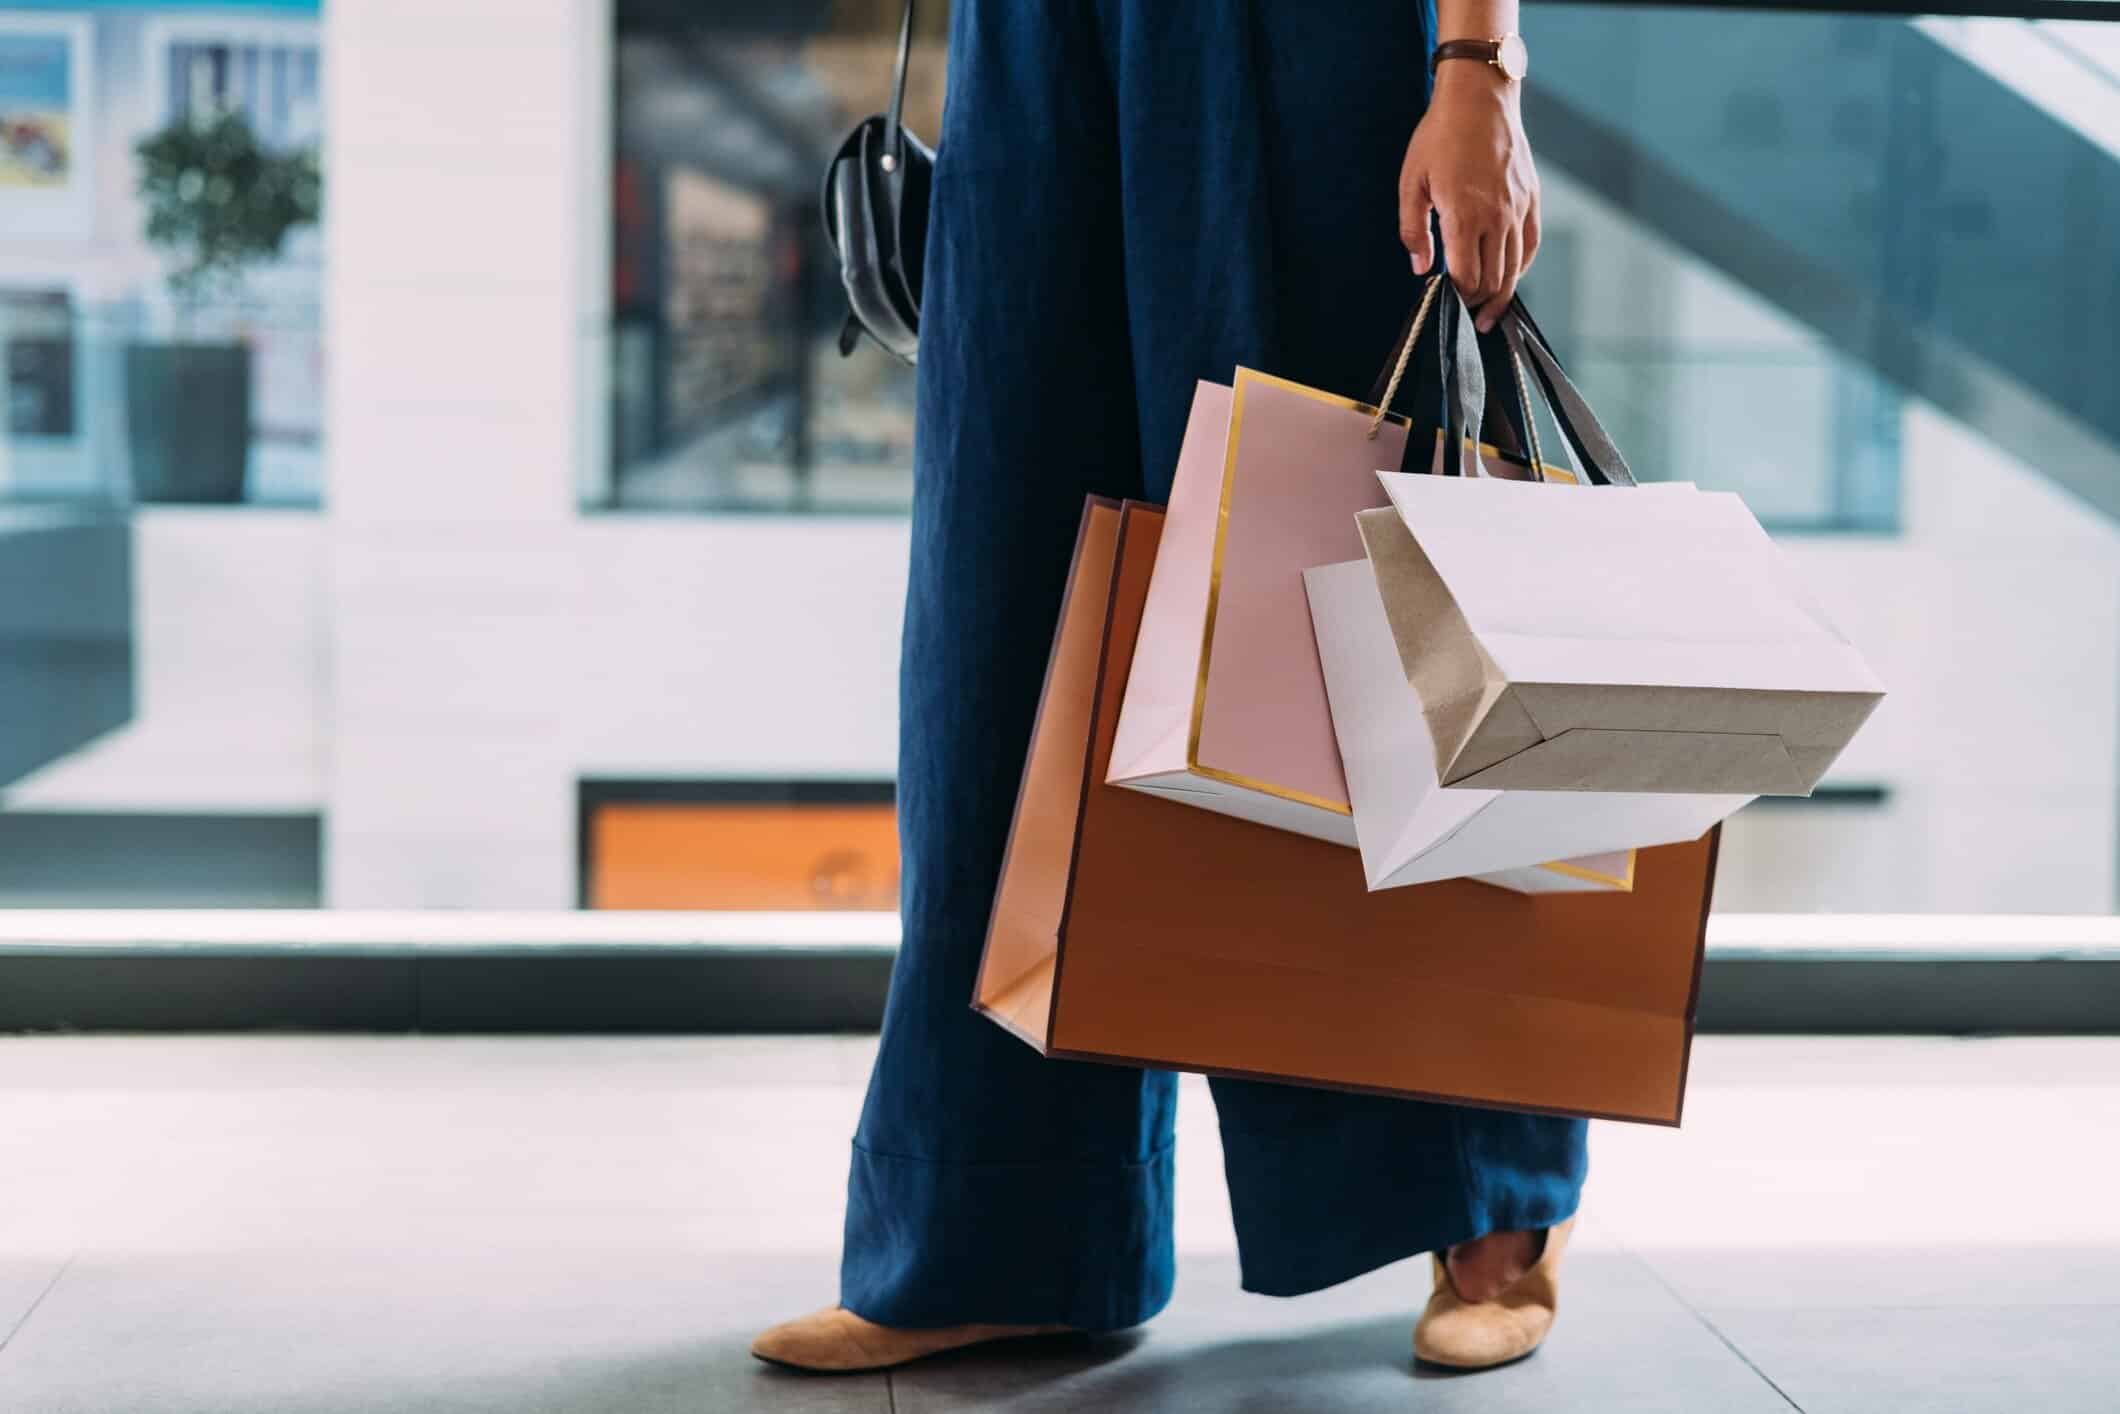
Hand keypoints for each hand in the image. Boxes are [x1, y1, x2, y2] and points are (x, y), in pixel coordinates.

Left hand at [1398, 63, 1539, 330]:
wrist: (1480, 97)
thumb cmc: (1439, 136)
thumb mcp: (1412, 182)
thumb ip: (1413, 231)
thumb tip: (1421, 268)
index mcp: (1465, 214)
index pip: (1467, 277)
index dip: (1458, 299)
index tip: (1447, 305)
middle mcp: (1497, 216)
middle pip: (1493, 280)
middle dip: (1478, 304)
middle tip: (1466, 317)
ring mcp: (1518, 208)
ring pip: (1515, 269)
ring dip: (1501, 295)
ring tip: (1488, 313)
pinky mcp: (1532, 199)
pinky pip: (1530, 245)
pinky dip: (1520, 267)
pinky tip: (1508, 277)